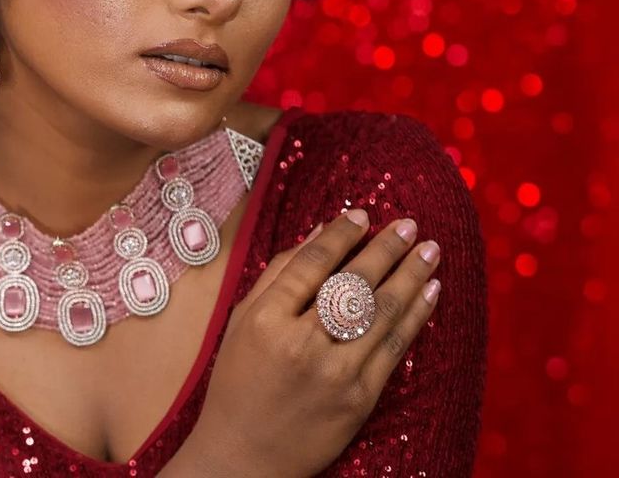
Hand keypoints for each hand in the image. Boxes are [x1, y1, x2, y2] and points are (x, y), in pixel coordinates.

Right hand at [188, 209, 441, 477]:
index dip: (342, 235)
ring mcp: (335, 373)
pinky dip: (416, 317)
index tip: (363, 213)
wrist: (245, 458)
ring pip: (381, 313)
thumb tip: (319, 233)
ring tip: (430, 250)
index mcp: (266, 319)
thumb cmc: (237, 383)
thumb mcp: (241, 321)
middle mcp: (302, 343)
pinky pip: (394, 348)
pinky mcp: (360, 399)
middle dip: (386, 248)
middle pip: (353, 283)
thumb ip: (278, 274)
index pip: (312, 263)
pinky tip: (429, 292)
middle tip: (410, 225)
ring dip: (411, 276)